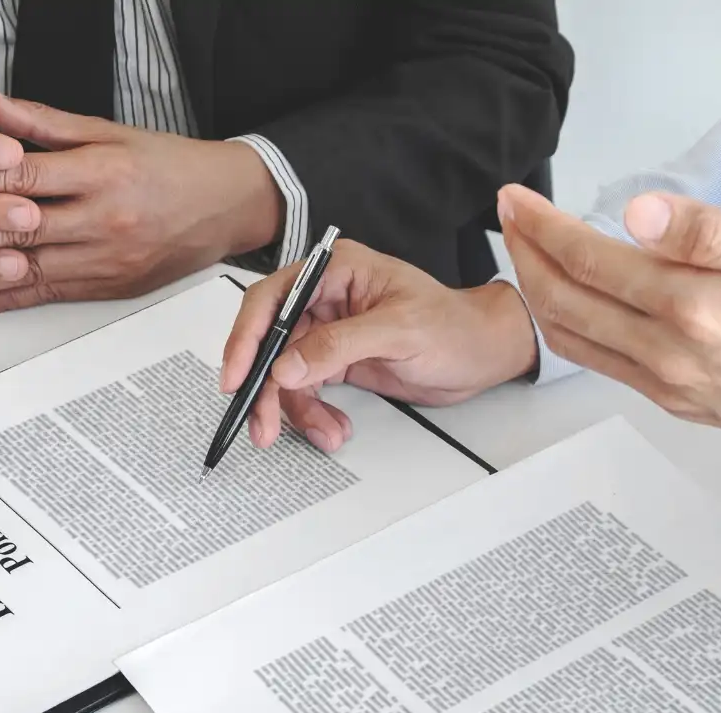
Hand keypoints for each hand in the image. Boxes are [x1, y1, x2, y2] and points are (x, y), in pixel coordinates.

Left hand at [0, 85, 283, 312]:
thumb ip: (42, 122)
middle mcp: (104, 221)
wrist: (228, 206)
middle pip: (21, 229)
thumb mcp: (109, 131)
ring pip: (31, 269)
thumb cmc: (171, 166)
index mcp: (102, 173)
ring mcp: (108, 259)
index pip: (25, 178)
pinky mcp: (110, 288)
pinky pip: (50, 295)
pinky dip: (9, 300)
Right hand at [221, 240, 538, 452]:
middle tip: (263, 423)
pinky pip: (307, 390)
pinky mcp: (337, 361)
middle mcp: (326, 298)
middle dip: (266, 386)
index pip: (272, 299)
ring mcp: (330, 332)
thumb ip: (340, 344)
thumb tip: (290, 364)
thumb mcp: (399, 331)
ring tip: (323, 432)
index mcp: (336, 271)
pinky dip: (314, 414)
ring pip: (286, 373)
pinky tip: (334, 428)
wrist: (484, 353)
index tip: (236, 375)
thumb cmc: (455, 325)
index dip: (248, 338)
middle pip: (271, 342)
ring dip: (295, 409)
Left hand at [498, 185, 720, 478]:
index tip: (518, 200)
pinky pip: (603, 366)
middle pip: (565, 303)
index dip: (544, 227)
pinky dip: (571, 331)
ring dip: (539, 294)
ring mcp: (669, 386)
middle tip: (509, 218)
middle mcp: (670, 355)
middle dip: (526, 255)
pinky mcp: (676, 402)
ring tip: (527, 255)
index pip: (590, 261)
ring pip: (575, 341)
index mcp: (694, 309)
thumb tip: (640, 214)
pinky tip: (572, 304)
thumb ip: (712, 233)